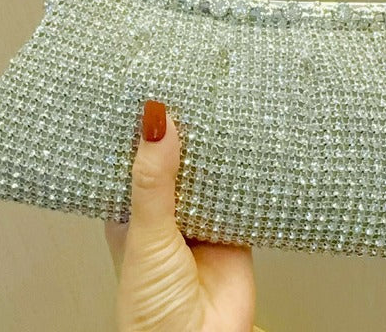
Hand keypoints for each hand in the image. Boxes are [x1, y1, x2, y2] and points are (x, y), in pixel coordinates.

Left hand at [105, 101, 255, 331]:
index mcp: (130, 212)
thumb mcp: (145, 238)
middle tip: (195, 77)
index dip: (142, 123)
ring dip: (218, 144)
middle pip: (177, 158)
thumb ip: (153, 181)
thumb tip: (155, 120)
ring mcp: (202, 217)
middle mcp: (166, 212)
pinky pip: (245, 188)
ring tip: (226, 95)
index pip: (135, 156)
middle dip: (186, 127)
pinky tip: (256, 138)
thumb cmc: (152, 313)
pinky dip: (251, 168)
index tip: (153, 81)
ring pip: (211, 169)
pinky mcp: (237, 226)